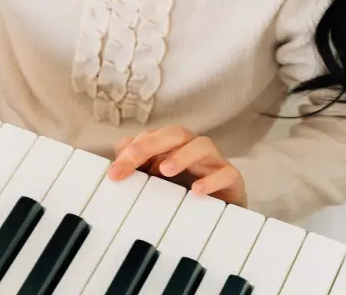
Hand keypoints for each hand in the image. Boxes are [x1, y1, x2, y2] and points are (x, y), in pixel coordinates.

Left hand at [108, 126, 246, 206]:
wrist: (221, 211)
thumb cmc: (186, 189)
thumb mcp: (157, 178)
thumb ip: (138, 165)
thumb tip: (118, 156)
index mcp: (174, 144)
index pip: (151, 137)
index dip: (132, 150)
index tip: (114, 172)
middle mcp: (193, 146)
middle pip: (175, 133)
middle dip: (151, 144)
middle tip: (132, 159)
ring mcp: (214, 160)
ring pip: (202, 145)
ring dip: (182, 155)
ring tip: (165, 170)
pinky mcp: (232, 178)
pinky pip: (226, 173)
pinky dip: (212, 180)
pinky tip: (196, 190)